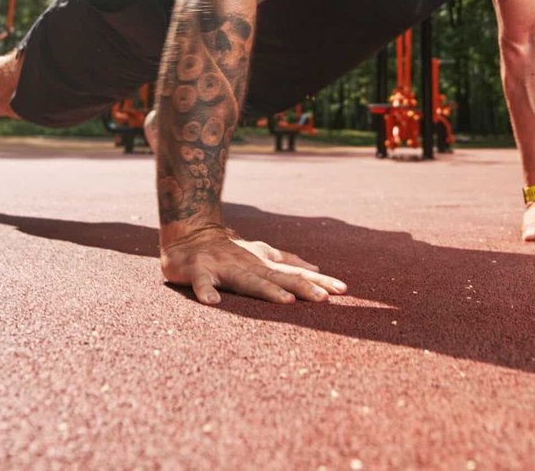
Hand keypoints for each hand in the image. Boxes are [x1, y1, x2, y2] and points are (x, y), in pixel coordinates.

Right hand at [160, 224, 347, 305]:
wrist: (190, 233)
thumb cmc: (230, 250)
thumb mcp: (262, 253)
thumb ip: (288, 262)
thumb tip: (318, 269)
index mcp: (263, 262)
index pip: (296, 273)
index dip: (319, 281)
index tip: (344, 290)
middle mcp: (249, 263)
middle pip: (279, 277)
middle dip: (303, 287)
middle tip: (325, 299)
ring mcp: (224, 266)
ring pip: (248, 280)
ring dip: (267, 290)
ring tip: (286, 302)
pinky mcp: (199, 271)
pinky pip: (203, 282)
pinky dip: (207, 291)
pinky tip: (213, 302)